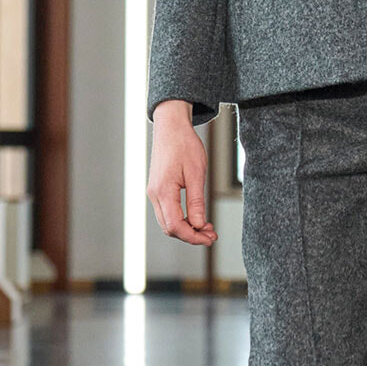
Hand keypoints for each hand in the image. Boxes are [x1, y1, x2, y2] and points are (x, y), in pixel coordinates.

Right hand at [147, 100, 216, 244]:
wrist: (171, 127)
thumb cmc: (184, 145)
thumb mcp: (196, 173)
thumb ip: (196, 202)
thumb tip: (199, 225)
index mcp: (163, 191)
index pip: (175, 226)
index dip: (193, 237)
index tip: (209, 238)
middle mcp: (155, 195)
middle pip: (169, 228)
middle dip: (191, 235)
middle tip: (212, 235)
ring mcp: (154, 192)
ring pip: (168, 222)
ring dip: (187, 228)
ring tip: (207, 227)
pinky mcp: (158, 189)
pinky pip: (167, 212)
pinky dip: (182, 219)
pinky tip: (196, 217)